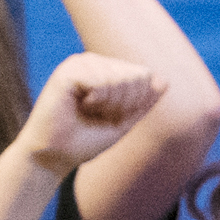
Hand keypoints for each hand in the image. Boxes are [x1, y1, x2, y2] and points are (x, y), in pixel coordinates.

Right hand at [21, 53, 161, 175]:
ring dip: (108, 104)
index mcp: (106, 70)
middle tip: (97, 115)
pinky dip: (95, 100)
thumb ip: (143, 103)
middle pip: (134, 75)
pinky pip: (99, 81)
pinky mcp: (67, 71)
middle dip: (122, 104)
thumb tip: (165, 81)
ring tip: (87, 111)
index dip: (134, 103)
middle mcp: (94, 62)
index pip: (143, 75)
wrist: (54, 157)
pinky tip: (79, 105)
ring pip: (118, 77)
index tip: (110, 116)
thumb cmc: (85, 141)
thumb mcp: (122, 123)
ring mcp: (80, 64)